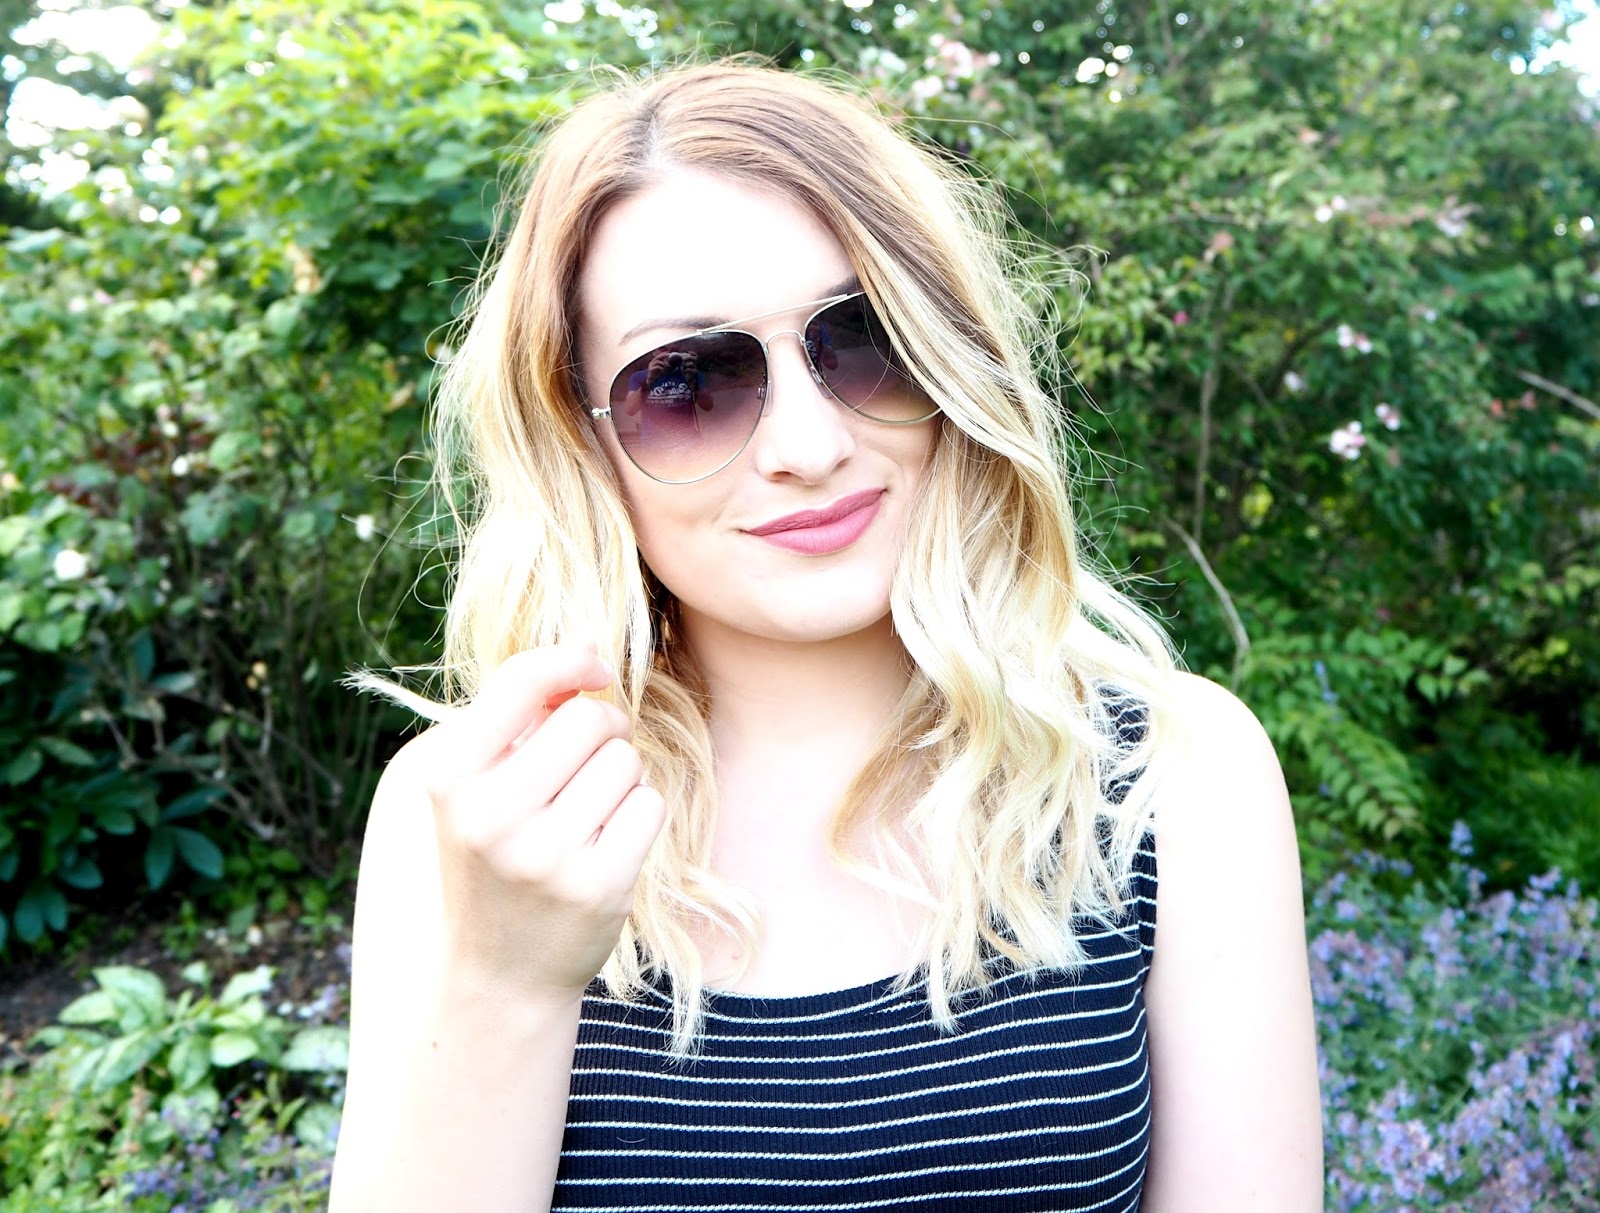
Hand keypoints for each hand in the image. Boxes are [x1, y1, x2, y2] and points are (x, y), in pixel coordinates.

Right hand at [421, 646, 666, 1006]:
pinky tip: (608, 843)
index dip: (571, 664)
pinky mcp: (597, 888)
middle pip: (590, 719)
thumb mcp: (481, 783)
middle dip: (602, 730)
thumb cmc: (494, 857)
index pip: (522, 681)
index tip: (594, 672)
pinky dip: (638, 815)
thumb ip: (524, 710)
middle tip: (586, 764)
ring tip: (588, 812)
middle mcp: (492, 816)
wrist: (499, 974)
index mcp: (451, 779)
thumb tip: (591, 644)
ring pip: (625, 761)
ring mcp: (545, 857)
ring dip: (620, 777)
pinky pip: (648, 805)